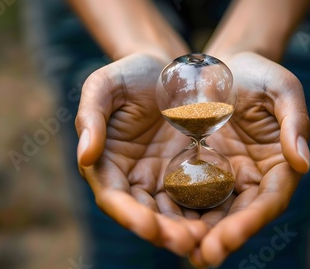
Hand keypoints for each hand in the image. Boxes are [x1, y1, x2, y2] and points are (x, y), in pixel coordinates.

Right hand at [75, 53, 208, 254]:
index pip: (115, 198)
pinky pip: (198, 197)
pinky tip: (225, 220)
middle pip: (146, 214)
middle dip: (164, 232)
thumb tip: (84, 155)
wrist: (168, 68)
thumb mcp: (105, 85)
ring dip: (188, 230)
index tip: (148, 227)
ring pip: (174, 213)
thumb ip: (90, 116)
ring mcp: (163, 179)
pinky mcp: (190, 173)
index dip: (129, 216)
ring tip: (208, 239)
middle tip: (188, 242)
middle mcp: (134, 179)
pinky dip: (208, 212)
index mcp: (107, 164)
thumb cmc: (131, 74)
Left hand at [188, 52, 309, 266]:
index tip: (228, 239)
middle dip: (221, 238)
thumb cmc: (257, 73)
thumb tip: (302, 163)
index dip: (250, 222)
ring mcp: (222, 177)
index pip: (268, 201)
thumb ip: (295, 121)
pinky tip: (157, 222)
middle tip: (201, 255)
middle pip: (238, 216)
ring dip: (194, 232)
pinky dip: (174, 210)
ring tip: (175, 245)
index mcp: (277, 164)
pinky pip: (184, 194)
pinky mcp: (195, 171)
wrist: (222, 66)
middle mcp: (250, 179)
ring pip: (210, 212)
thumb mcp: (282, 87)